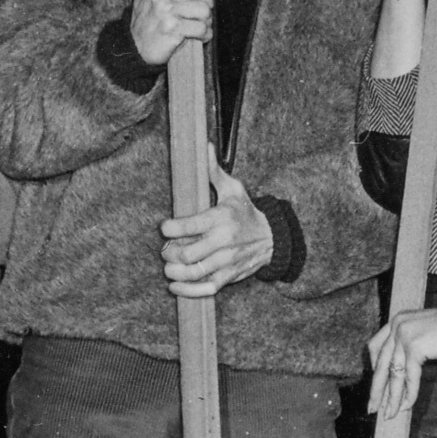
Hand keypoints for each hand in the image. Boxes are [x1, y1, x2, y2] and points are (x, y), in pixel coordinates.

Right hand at [130, 0, 211, 67]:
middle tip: (198, 12)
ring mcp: (163, 7)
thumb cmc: (150, 16)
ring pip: (205, 9)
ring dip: (206, 20)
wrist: (134, 47)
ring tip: (196, 24)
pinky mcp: (171, 26)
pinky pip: (202, 27)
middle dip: (206, 2)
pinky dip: (205, 33)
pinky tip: (198, 35)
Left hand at [160, 146, 273, 296]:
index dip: (169, 228)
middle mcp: (223, 241)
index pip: (188, 226)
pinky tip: (175, 285)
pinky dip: (186, 291)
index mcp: (221, 217)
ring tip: (169, 266)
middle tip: (165, 248)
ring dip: (174, 272)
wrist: (271, 237)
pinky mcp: (228, 277)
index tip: (164, 227)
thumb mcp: (233, 189)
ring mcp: (226, 261)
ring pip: (193, 273)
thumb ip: (214, 171)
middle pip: (185, 253)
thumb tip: (205, 146)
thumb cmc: (246, 212)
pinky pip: (204, 290)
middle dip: (168, 252)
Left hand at [366, 303, 436, 420]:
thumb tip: (397, 372)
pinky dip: (409, 394)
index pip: (376, 346)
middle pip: (380, 363)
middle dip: (376, 389)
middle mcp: (398, 325)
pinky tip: (407, 407)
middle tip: (372, 408)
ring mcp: (405, 334)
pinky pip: (409, 378)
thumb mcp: (425, 331)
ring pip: (394, 374)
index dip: (373, 368)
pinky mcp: (415, 346)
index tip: (377, 385)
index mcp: (398, 319)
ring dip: (391, 398)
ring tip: (388, 415)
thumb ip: (410, 342)